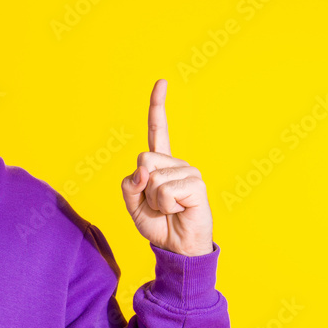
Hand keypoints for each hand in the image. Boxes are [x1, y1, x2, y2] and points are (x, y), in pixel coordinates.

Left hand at [121, 79, 213, 256]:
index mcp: (160, 163)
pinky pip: (167, 190)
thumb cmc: (156, 223)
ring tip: (169, 208)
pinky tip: (178, 210)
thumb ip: (130, 183)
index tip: (162, 82)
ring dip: (155, 200)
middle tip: (157, 202)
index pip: (158, 130)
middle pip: (144, 159)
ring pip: (154, 178)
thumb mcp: (132, 202)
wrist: (176, 246)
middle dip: (142, 186)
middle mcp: (176, 163)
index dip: (158, 106)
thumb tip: (144, 170)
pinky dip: (166, 205)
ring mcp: (189, 172)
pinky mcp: (197, 185)